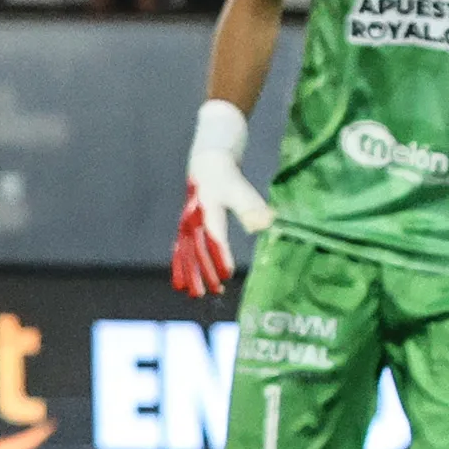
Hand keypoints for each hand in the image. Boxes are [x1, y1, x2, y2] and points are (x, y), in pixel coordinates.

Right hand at [175, 99, 273, 296]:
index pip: (215, 237)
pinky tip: (184, 280)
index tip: (228, 274)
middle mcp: (194, 217)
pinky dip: (182, 265)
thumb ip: (251, 206)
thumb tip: (266, 224)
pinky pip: (182, 248)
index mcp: (208, 208)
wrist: (208, 154)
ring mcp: (188, 221)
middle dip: (202, 272)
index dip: (221, 256)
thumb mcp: (240, 186)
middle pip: (197, 249)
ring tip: (192, 294)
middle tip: (210, 294)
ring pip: (186, 251)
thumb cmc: (227, 169)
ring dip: (189, 273)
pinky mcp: (188, 223)